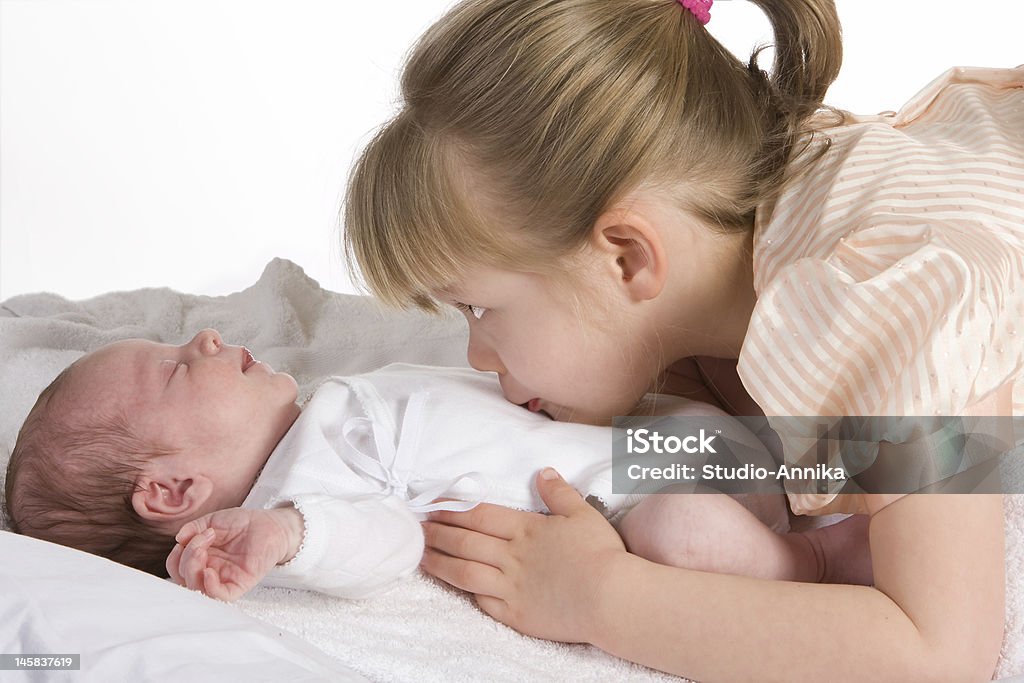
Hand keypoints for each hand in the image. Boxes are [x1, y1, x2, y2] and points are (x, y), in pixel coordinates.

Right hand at [166, 506, 303, 600]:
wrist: (269, 523)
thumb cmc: (242, 522)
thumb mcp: (213, 520)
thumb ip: (194, 528)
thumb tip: (178, 539)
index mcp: (201, 558)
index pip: (177, 568)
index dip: (176, 556)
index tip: (188, 537)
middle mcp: (209, 571)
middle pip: (183, 579)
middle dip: (186, 558)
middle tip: (202, 538)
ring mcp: (223, 579)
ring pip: (197, 589)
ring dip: (193, 569)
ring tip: (203, 549)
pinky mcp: (239, 585)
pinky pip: (220, 596)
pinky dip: (210, 588)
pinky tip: (209, 572)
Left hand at [420, 468, 626, 643]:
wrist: (611, 599)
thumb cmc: (600, 554)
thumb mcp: (583, 513)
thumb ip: (559, 492)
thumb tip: (543, 472)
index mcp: (525, 529)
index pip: (479, 515)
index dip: (452, 508)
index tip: (432, 505)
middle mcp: (511, 556)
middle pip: (465, 541)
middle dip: (437, 533)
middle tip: (416, 528)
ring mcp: (510, 587)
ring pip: (464, 572)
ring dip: (439, 562)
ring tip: (421, 556)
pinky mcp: (515, 615)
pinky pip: (482, 601)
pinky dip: (465, 592)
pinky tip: (453, 586)